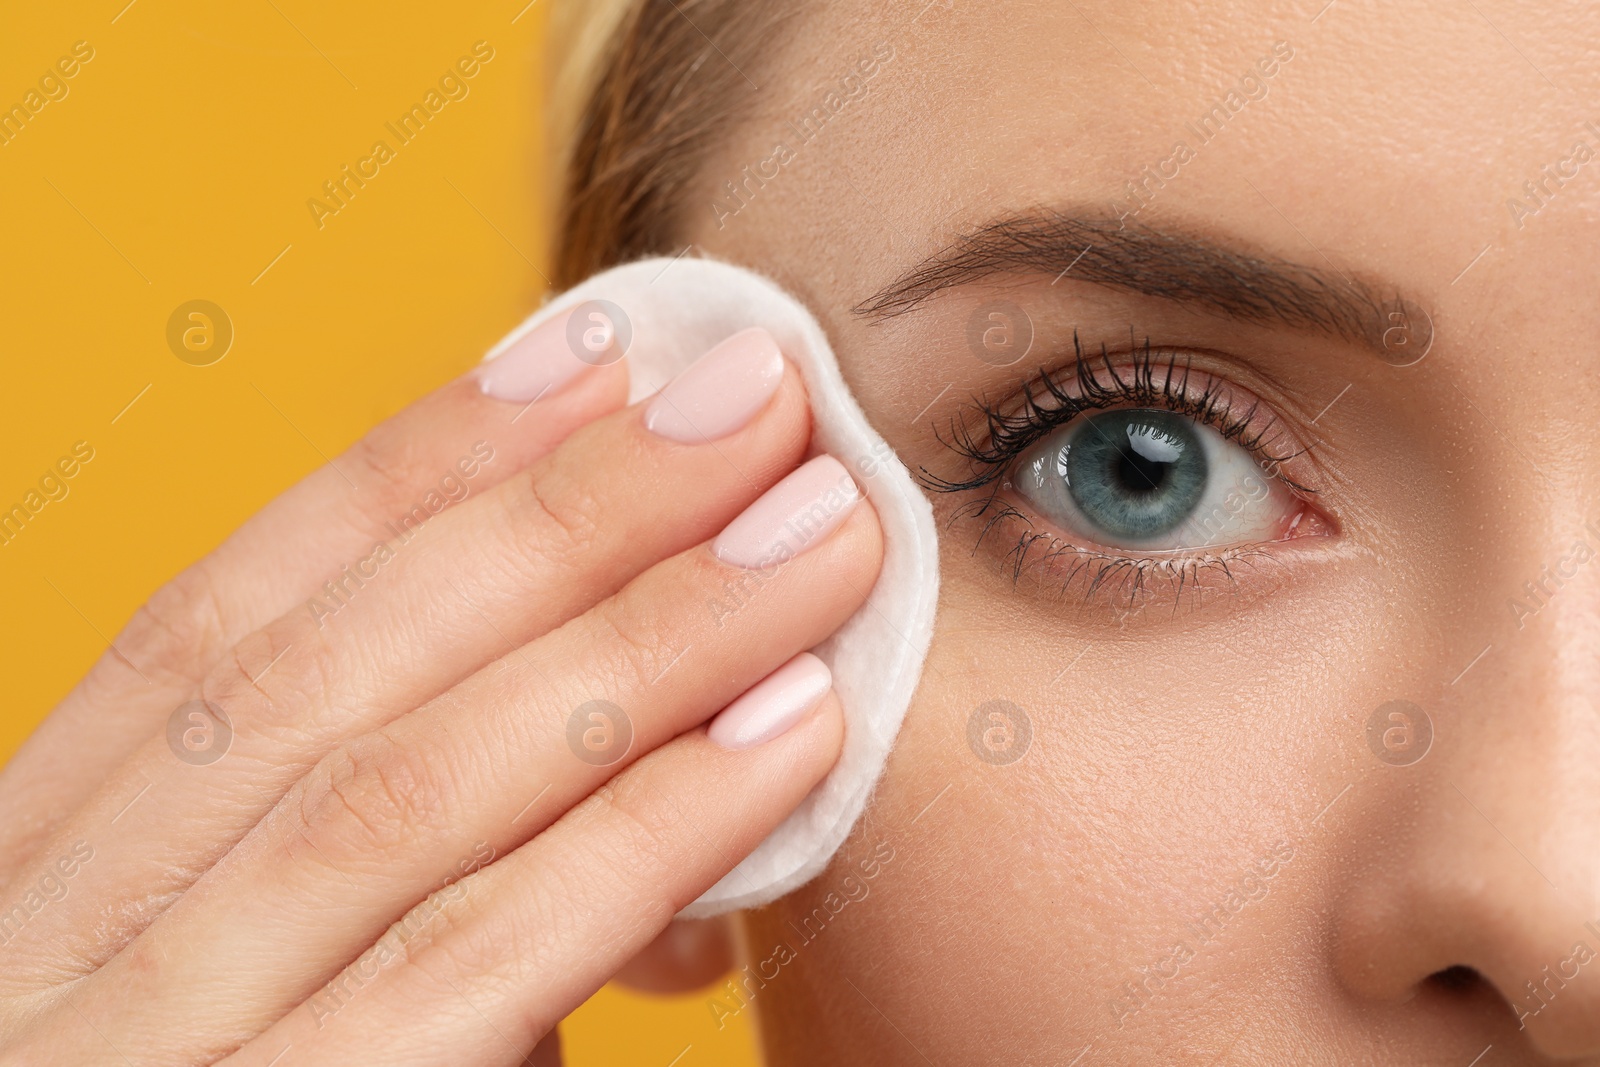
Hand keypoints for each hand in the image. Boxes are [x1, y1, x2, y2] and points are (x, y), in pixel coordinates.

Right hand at [0, 323, 881, 1064]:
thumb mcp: (256, 986)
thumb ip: (406, 861)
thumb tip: (663, 739)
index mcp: (40, 878)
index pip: (231, 613)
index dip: (414, 460)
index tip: (593, 349)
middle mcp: (49, 949)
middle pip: (334, 665)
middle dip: (562, 509)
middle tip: (756, 396)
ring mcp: (133, 1060)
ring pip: (405, 787)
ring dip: (638, 638)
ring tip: (815, 533)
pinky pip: (464, 976)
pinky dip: (632, 843)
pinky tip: (783, 740)